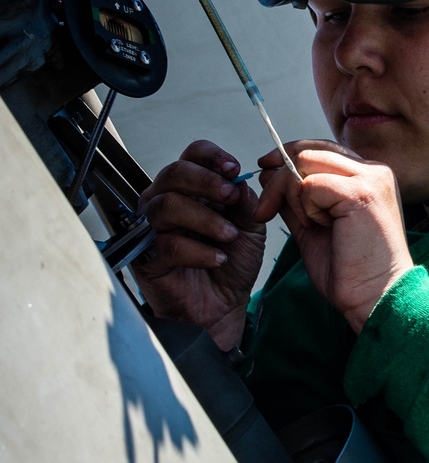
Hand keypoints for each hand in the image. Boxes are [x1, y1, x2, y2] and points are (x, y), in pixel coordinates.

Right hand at [136, 140, 265, 350]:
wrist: (223, 307)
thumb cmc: (231, 264)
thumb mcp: (249, 226)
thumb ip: (245, 200)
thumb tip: (239, 180)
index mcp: (191, 188)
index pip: (192, 155)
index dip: (212, 157)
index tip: (234, 170)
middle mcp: (166, 201)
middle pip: (174, 173)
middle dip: (206, 182)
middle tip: (231, 197)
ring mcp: (152, 228)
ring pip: (167, 206)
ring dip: (204, 218)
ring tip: (229, 236)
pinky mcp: (146, 257)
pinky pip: (166, 244)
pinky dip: (197, 251)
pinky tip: (217, 258)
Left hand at [255, 140, 412, 332]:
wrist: (376, 298)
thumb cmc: (351, 272)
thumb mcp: (314, 227)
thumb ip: (297, 200)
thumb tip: (270, 174)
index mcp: (368, 177)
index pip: (320, 149)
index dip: (288, 157)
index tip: (265, 171)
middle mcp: (374, 171)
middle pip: (309, 150)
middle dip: (278, 177)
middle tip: (265, 208)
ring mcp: (370, 179)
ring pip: (306, 162)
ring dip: (293, 196)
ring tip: (310, 226)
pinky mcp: (360, 193)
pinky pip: (310, 185)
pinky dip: (306, 208)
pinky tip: (323, 228)